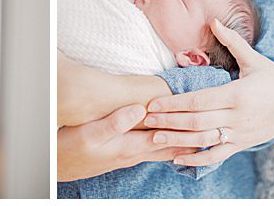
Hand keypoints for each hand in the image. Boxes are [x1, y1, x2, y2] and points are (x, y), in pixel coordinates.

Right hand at [57, 104, 195, 180]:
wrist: (56, 163)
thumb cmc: (70, 148)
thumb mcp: (89, 134)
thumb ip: (114, 123)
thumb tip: (138, 109)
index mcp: (131, 146)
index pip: (167, 136)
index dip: (187, 126)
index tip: (208, 116)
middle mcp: (137, 152)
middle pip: (173, 145)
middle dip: (194, 135)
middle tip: (218, 124)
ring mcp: (133, 154)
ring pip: (168, 148)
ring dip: (186, 140)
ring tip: (208, 131)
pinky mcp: (128, 152)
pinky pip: (158, 148)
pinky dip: (172, 142)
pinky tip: (180, 139)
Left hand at [143, 19, 273, 166]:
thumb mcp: (255, 60)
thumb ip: (232, 41)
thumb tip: (213, 20)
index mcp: (237, 94)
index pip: (200, 100)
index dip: (175, 103)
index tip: (153, 102)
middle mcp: (236, 116)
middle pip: (196, 122)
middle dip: (169, 121)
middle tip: (144, 119)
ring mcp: (238, 133)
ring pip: (203, 141)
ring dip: (177, 141)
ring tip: (154, 139)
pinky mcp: (240, 145)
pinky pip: (216, 155)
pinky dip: (197, 159)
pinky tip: (178, 158)